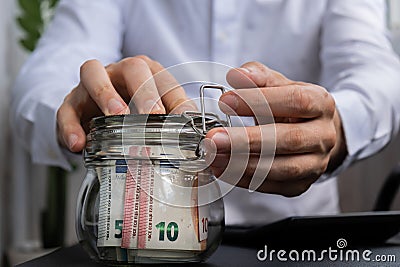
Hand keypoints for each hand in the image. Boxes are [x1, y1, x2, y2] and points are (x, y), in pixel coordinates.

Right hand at [57, 55, 194, 151]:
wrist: (92, 114)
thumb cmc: (130, 111)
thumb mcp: (153, 112)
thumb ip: (174, 116)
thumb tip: (195, 128)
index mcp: (144, 73)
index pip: (162, 77)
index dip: (172, 96)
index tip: (180, 119)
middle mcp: (119, 72)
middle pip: (133, 68)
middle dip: (144, 90)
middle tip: (153, 115)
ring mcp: (92, 84)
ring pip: (94, 74)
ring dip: (107, 94)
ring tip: (116, 117)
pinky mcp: (71, 102)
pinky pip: (67, 108)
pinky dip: (71, 126)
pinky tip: (79, 143)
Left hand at [206, 62, 346, 196]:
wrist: (313, 134)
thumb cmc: (292, 107)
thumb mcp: (279, 84)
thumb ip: (258, 76)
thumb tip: (236, 75)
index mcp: (321, 103)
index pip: (295, 101)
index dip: (260, 101)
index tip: (225, 101)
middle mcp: (324, 136)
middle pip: (289, 140)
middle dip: (247, 140)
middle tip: (214, 138)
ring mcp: (315, 164)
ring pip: (282, 168)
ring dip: (243, 164)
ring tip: (214, 156)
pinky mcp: (300, 185)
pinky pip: (272, 185)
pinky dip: (244, 179)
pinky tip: (223, 169)